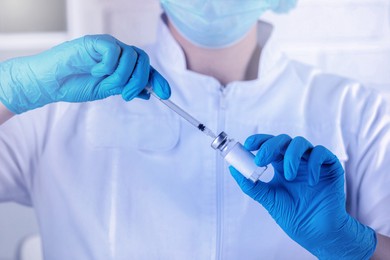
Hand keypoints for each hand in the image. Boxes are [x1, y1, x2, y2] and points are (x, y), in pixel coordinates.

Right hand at [0, 34, 169, 113]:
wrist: (52, 83)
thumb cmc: (75, 84)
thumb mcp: (106, 90)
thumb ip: (125, 88)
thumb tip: (147, 92)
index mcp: (121, 65)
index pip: (145, 69)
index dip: (157, 80)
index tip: (166, 94)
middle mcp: (117, 54)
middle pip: (143, 60)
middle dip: (140, 79)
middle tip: (127, 94)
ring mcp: (107, 47)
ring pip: (130, 56)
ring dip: (122, 75)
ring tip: (105, 82)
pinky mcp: (95, 42)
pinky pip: (113, 50)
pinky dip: (108, 65)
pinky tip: (95, 71)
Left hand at [230, 134, 376, 258]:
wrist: (317, 233)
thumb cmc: (294, 216)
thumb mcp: (268, 199)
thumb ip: (251, 184)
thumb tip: (233, 169)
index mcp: (281, 165)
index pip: (269, 145)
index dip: (259, 140)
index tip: (248, 145)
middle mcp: (296, 160)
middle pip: (283, 140)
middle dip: (270, 146)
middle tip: (261, 160)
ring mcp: (313, 163)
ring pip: (301, 143)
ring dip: (291, 156)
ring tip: (289, 176)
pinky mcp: (330, 167)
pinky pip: (322, 153)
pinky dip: (314, 163)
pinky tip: (311, 182)